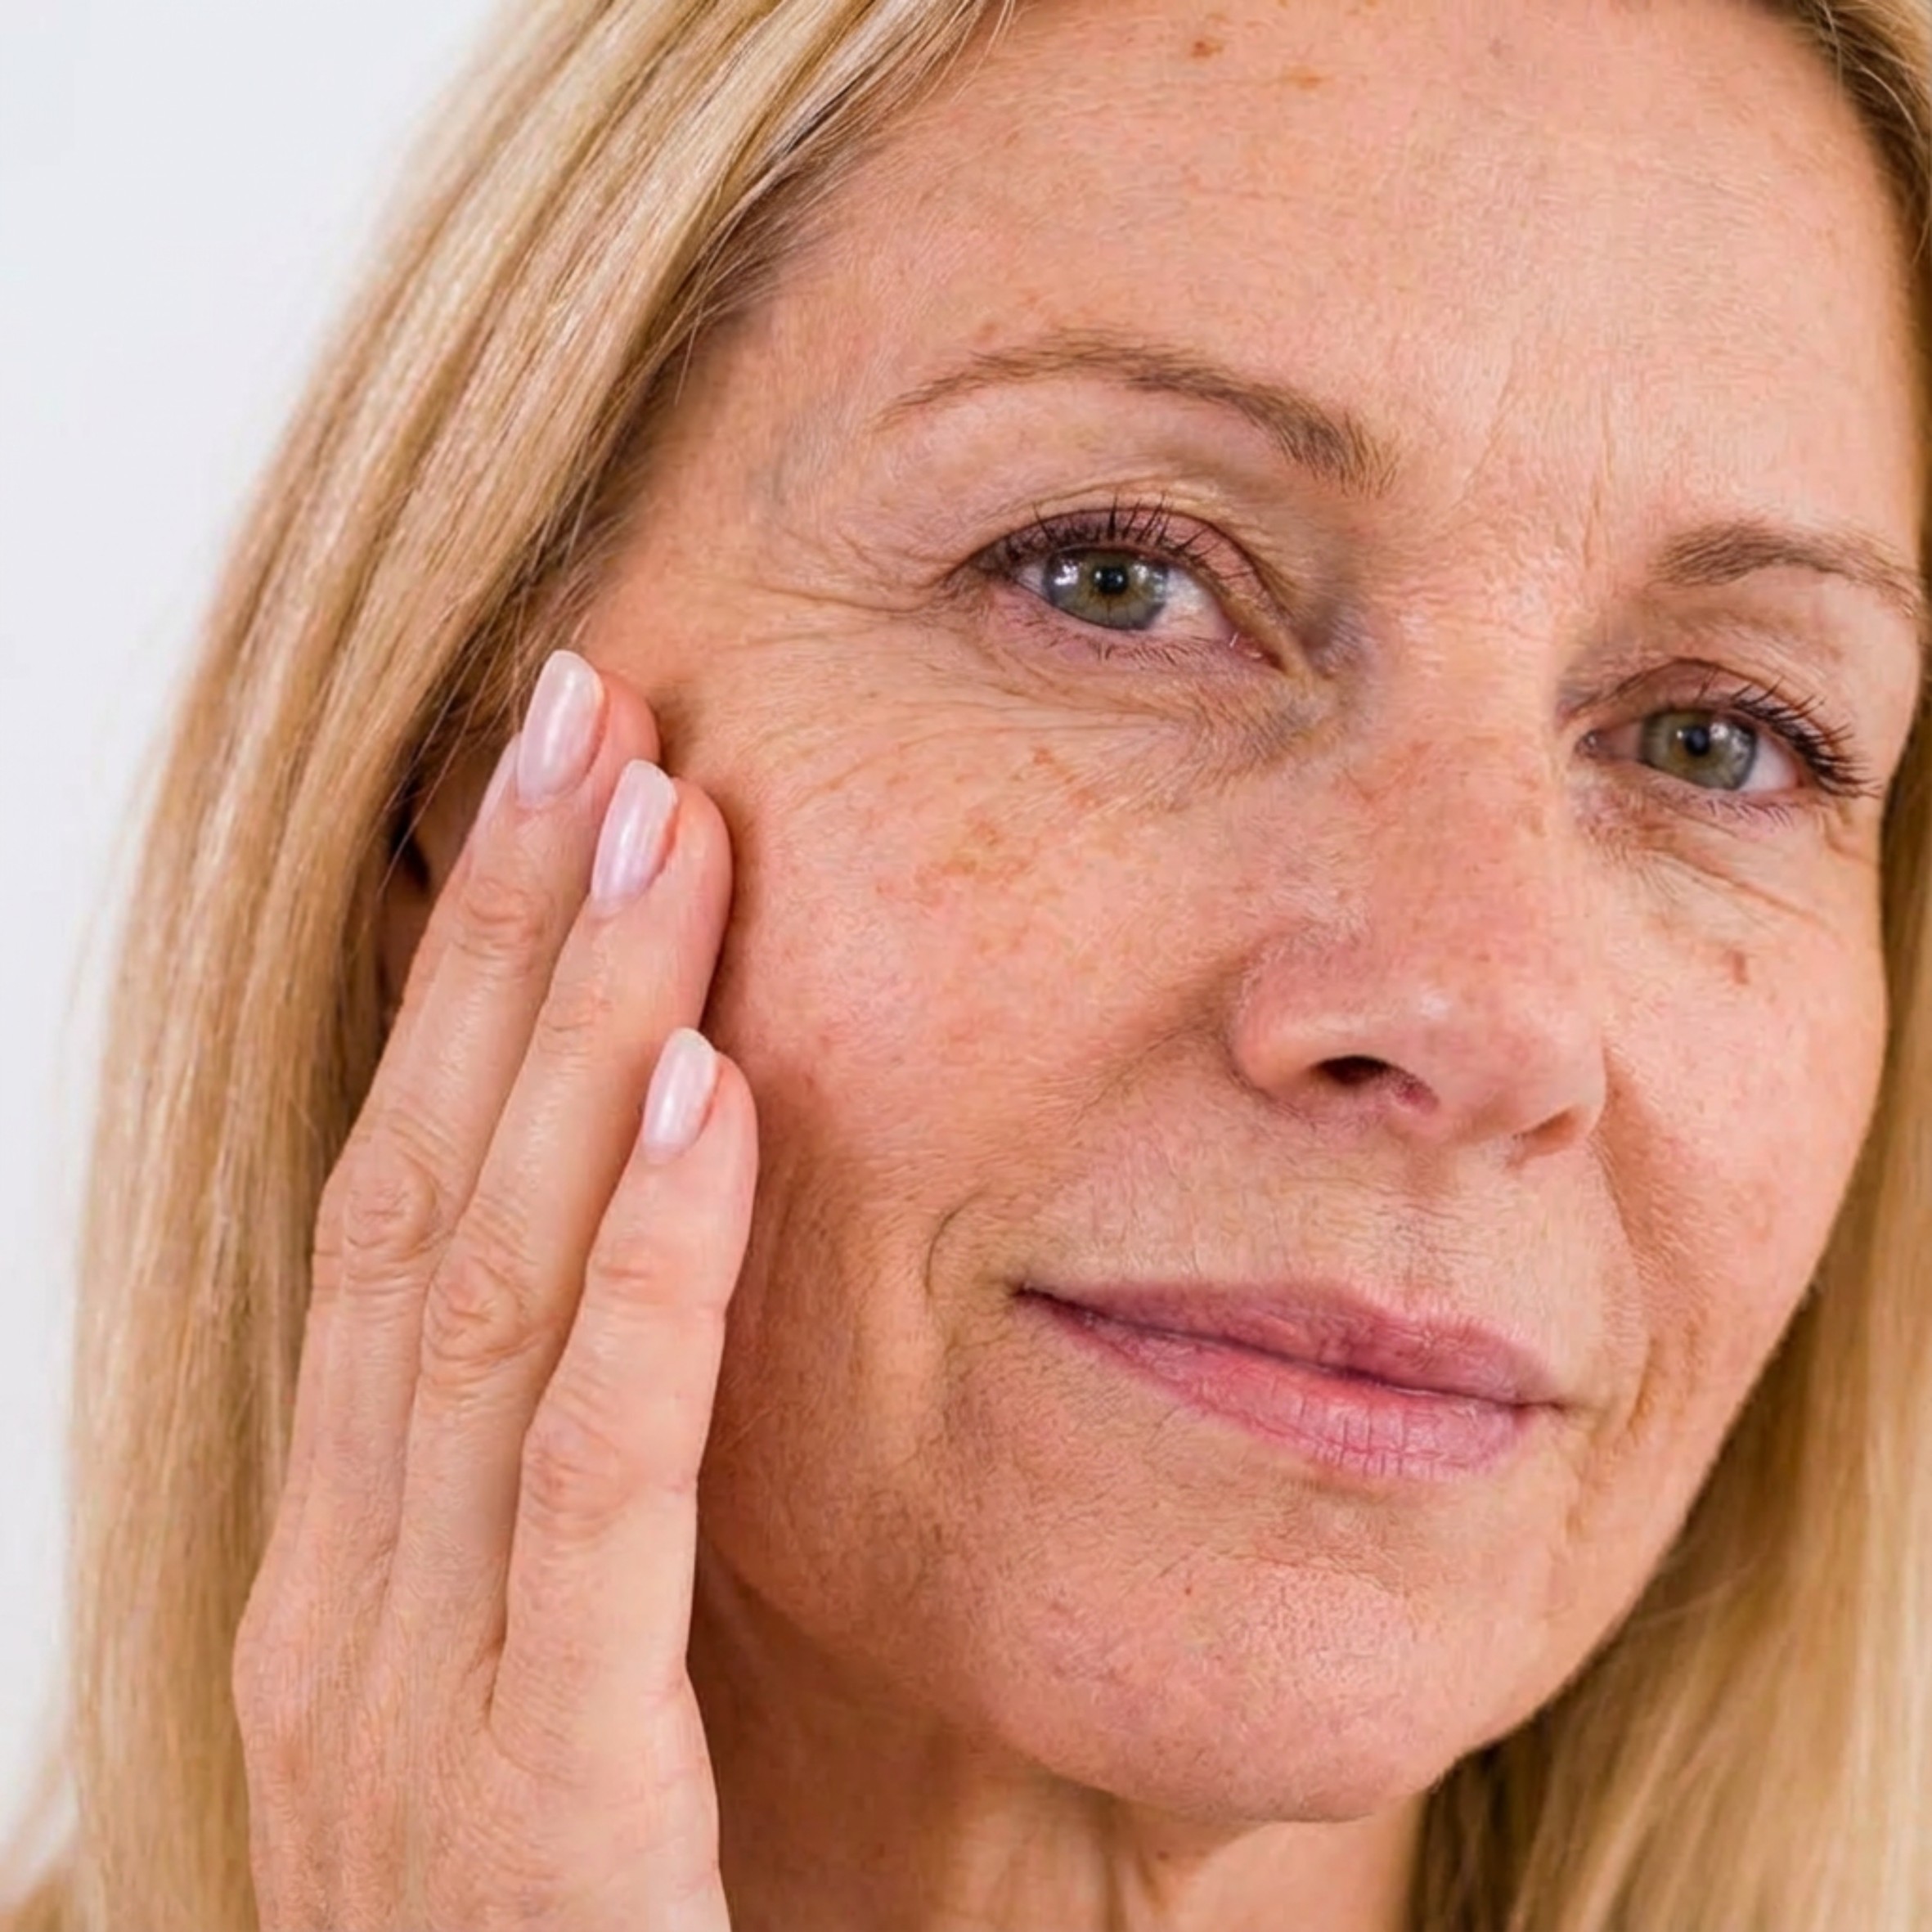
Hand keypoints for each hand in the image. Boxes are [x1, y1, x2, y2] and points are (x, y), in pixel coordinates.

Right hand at [232, 650, 753, 1930]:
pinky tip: (710, 1090)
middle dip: (505, 940)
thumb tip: (660, 1259)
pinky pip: (591, 1481)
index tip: (555, 794)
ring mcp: (410, 1695)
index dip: (466, 984)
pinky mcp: (539, 1792)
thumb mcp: (560, 1683)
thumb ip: (580, 1498)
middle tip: (590, 714)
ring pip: (485, 1287)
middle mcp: (341, 1591)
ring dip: (576, 1034)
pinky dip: (648, 1270)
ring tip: (660, 828)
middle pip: (421, 1188)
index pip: (400, 1201)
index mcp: (348, 1553)